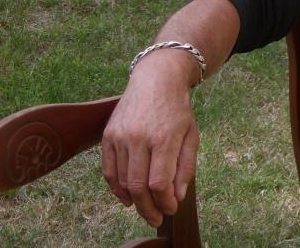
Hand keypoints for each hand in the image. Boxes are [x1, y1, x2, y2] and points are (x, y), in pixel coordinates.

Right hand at [101, 51, 199, 226]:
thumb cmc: (178, 109)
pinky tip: (127, 197)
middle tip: (156, 219)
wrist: (156, 80)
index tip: (170, 209)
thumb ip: (185, 167)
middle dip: (148, 208)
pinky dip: (116, 188)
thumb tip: (176, 196)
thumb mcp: (191, 134)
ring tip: (145, 209)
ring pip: (123, 180)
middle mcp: (139, 137)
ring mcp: (120, 136)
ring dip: (133, 201)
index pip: (159, 182)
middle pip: (139, 186)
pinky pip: (109, 170)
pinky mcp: (108, 135)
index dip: (164, 202)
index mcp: (164, 137)